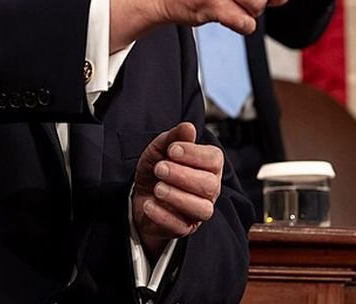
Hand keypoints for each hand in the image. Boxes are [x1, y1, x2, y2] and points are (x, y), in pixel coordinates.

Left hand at [132, 122, 223, 260]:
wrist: (141, 196)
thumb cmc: (157, 171)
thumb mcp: (161, 149)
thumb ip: (174, 137)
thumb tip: (188, 127)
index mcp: (208, 166)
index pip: (214, 159)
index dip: (194, 154)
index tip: (172, 150)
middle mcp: (209, 190)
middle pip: (209, 185)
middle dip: (183, 175)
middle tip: (159, 168)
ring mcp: (198, 211)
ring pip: (202, 209)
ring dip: (177, 196)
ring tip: (157, 188)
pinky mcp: (184, 228)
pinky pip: (180, 226)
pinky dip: (163, 215)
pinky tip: (149, 204)